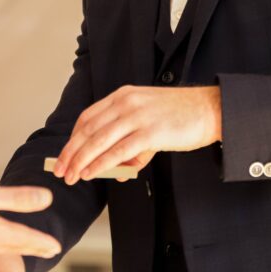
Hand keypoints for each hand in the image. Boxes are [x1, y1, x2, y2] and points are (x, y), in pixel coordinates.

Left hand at [54, 85, 222, 183]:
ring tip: (72, 176)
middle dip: (70, 152)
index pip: (88, 117)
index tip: (65, 155)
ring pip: (98, 140)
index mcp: (123, 95)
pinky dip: (100, 163)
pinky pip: (118, 151)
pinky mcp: (150, 132)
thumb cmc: (182, 115)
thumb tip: (118, 169)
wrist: (210, 109)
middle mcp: (126, 102)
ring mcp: (137, 116)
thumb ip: (132, 142)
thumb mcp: (150, 119)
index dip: (73, 138)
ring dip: (81, 160)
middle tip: (60, 170)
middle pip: (88, 129)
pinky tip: (91, 173)